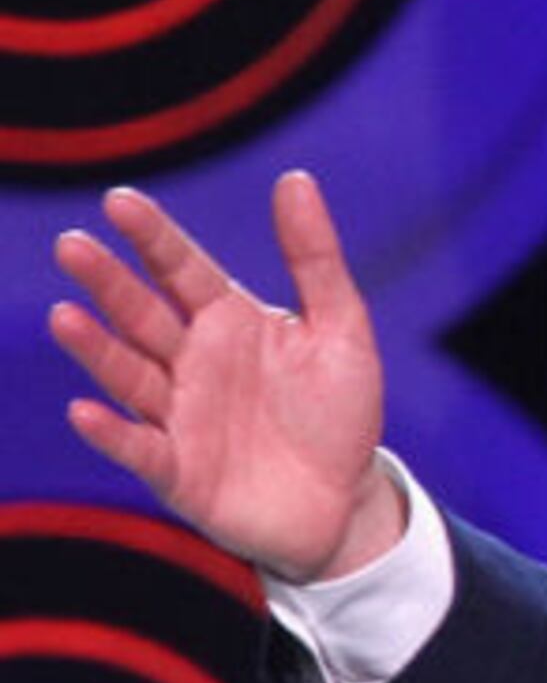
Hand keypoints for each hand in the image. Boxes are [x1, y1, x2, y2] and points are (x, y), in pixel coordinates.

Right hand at [48, 172, 400, 583]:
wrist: (346, 504)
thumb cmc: (339, 413)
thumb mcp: (341, 331)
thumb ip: (315, 259)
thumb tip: (294, 178)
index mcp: (227, 321)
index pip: (181, 268)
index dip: (153, 237)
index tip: (121, 201)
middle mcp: (191, 362)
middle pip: (142, 314)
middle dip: (108, 283)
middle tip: (73, 246)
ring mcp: (178, 415)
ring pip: (130, 375)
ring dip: (97, 348)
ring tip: (66, 316)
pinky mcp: (178, 471)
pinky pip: (139, 448)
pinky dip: (111, 433)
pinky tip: (84, 410)